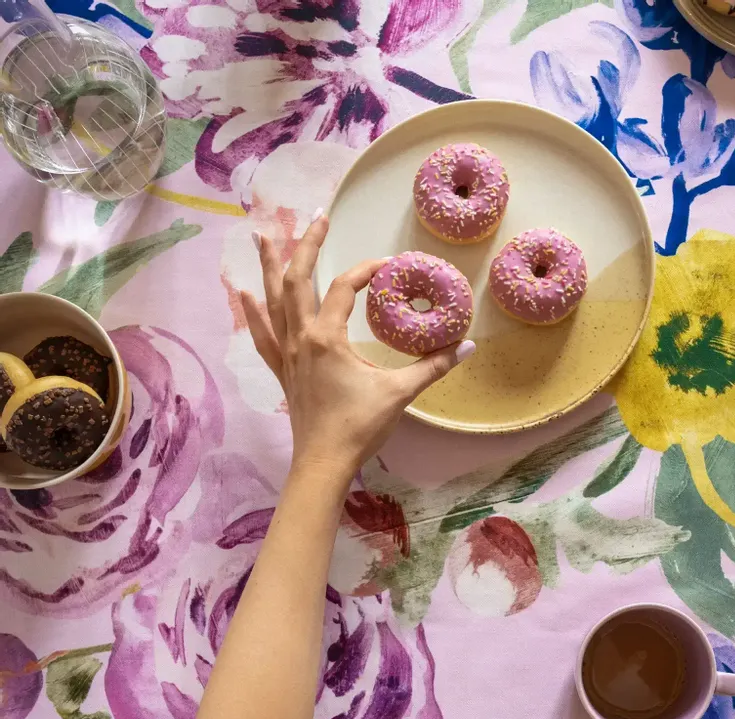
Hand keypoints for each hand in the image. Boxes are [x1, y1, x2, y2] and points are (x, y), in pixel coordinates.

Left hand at [240, 213, 473, 474]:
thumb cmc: (360, 427)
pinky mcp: (282, 370)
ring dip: (269, 266)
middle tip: (317, 215)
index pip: (346, 287)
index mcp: (328, 337)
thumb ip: (432, 367)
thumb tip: (466, 346)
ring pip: (273, 299)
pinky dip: (253, 312)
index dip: (367, 270)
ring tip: (261, 235)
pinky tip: (244, 294)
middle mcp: (302, 337)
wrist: (324, 462)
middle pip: (298, 279)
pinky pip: (263, 334)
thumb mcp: (400, 393)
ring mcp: (287, 353)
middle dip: (307, 244)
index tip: (388, 264)